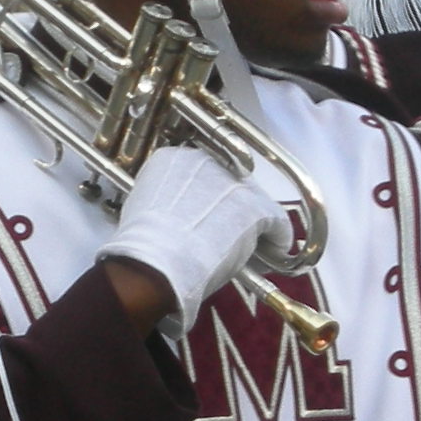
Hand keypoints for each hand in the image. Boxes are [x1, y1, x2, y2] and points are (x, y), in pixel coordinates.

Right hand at [95, 144, 290, 335]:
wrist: (157, 262)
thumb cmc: (143, 247)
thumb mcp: (143, 211)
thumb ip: (165, 206)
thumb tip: (177, 222)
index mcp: (173, 159)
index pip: (200, 174)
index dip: (206, 198)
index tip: (205, 217)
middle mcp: (206, 161)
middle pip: (229, 183)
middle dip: (231, 207)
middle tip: (227, 233)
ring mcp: (234, 182)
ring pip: (253, 200)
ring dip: (253, 223)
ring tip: (252, 246)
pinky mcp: (256, 207)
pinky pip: (276, 220)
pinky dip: (278, 237)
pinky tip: (276, 252)